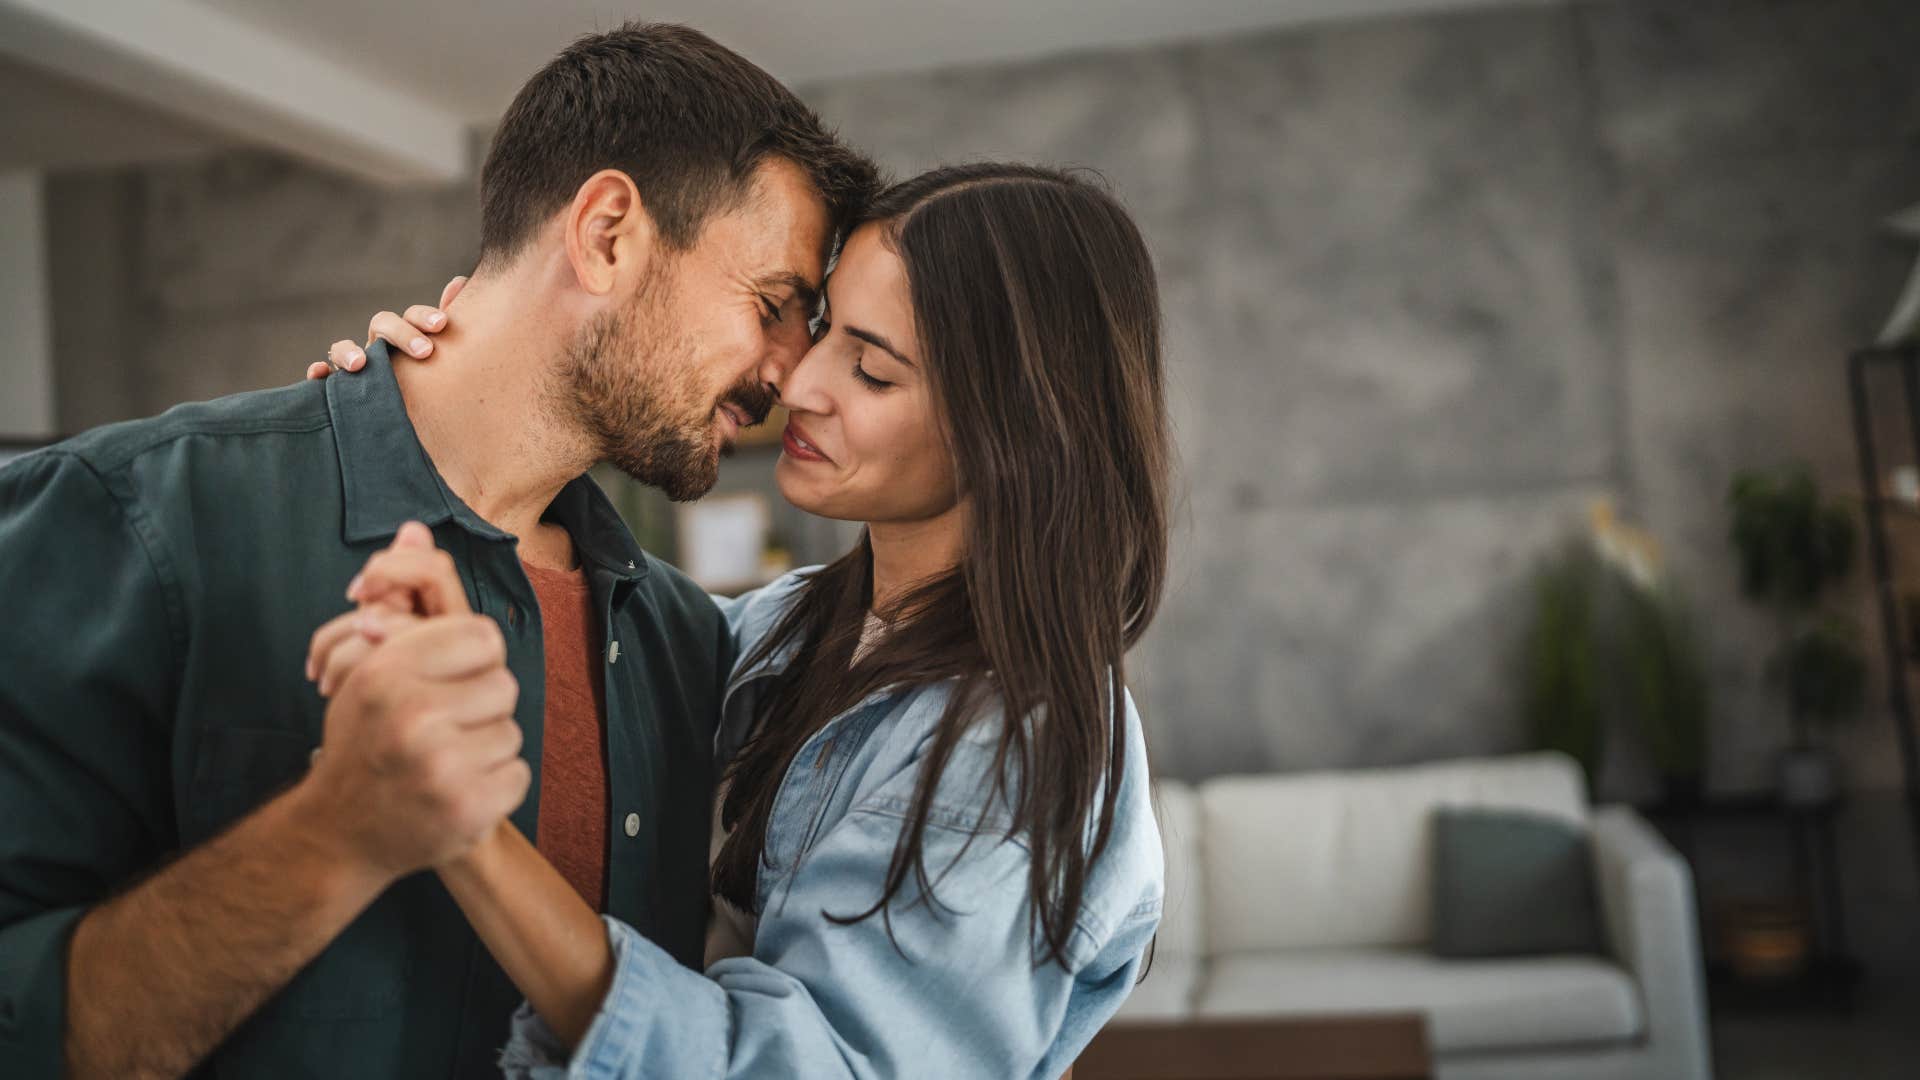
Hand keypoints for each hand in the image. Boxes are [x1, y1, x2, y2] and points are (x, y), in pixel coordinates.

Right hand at [297, 521, 528, 880]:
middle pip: (504, 683)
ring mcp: (441, 770)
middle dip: (480, 701)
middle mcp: (412, 718)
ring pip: (512, 730)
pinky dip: (494, 785)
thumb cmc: (362, 735)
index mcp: (385, 673)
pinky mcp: (466, 812)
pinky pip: (516, 776)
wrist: (337, 833)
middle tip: (443, 722)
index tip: (446, 674)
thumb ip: (401, 595)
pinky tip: (455, 792)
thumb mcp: (370, 662)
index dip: (470, 655)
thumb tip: (415, 530)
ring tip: (443, 758)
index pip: (482, 636)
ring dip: (486, 744)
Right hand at [307, 275, 465, 380]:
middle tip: (425, 352)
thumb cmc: (422, 377)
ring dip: (348, 351)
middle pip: (381, 325)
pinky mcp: (335, 388)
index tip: (442, 324)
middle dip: (401, 334)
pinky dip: (316, 373)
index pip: (410, 317)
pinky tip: (318, 373)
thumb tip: (460, 282)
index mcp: (403, 336)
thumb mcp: (436, 350)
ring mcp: (353, 365)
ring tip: (360, 364)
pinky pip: (320, 380)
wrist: (400, 417)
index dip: (423, 317)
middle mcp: (376, 346)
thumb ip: (444, 322)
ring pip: (343, 349)